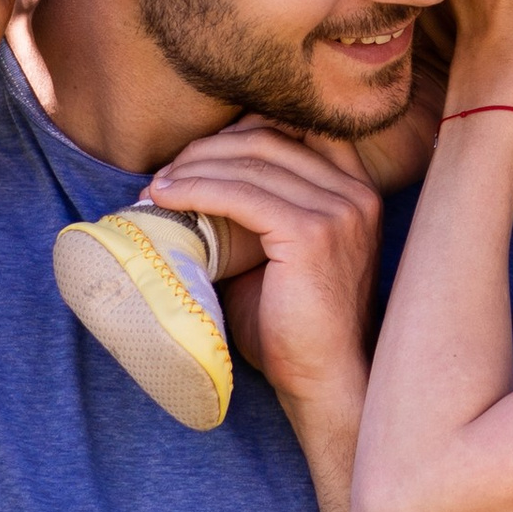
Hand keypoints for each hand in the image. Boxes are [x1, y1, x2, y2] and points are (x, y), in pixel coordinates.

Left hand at [144, 121, 381, 449]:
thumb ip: (258, 214)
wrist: (324, 380)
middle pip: (270, 139)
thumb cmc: (293, 327)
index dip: (240, 134)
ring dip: (195, 167)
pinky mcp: (313, 234)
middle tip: (165, 172)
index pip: (295, 131)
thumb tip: (196, 183)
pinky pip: (242, 194)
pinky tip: (166, 197)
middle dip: (209, 149)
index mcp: (355, 191)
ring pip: (253, 161)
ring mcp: (340, 211)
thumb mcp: (280, 254)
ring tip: (157, 187)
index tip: (194, 157)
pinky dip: (197, 189)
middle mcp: (356, 193)